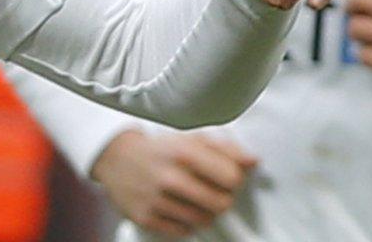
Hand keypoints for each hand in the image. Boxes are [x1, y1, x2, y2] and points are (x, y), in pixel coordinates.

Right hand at [90, 128, 257, 236]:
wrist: (116, 158)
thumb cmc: (161, 148)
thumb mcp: (192, 139)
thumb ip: (226, 149)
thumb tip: (254, 161)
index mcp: (184, 151)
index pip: (231, 178)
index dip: (235, 179)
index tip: (228, 176)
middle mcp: (170, 176)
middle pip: (221, 203)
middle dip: (223, 198)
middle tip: (215, 191)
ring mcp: (156, 200)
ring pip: (204, 220)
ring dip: (206, 211)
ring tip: (197, 199)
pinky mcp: (146, 218)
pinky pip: (183, 232)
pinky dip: (187, 223)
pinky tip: (182, 208)